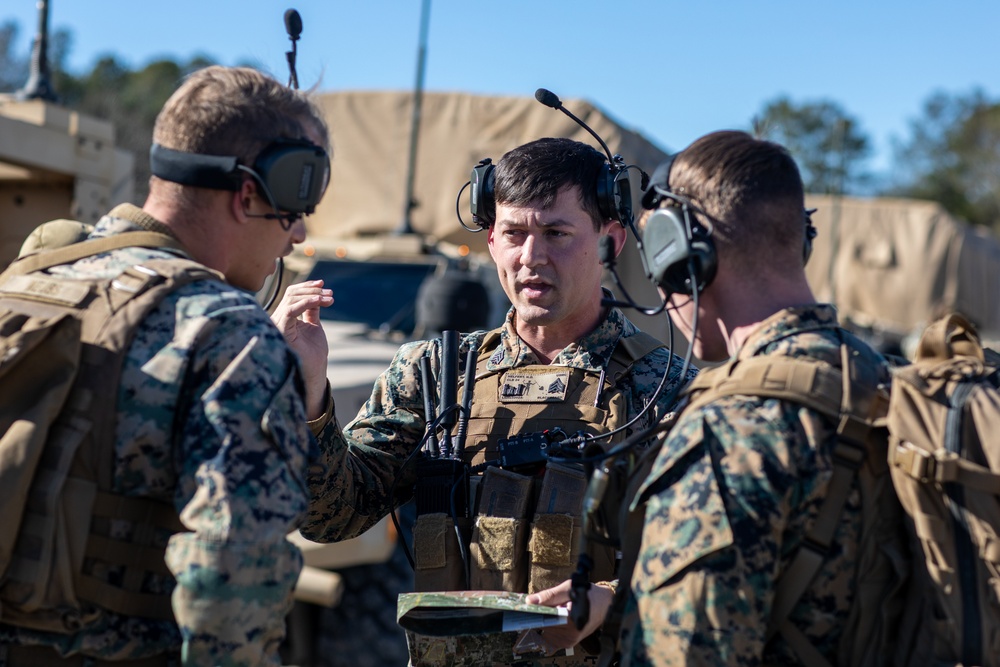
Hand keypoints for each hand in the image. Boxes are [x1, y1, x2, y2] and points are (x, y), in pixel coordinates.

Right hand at [270, 280, 332, 418]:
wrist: (314, 372)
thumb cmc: (313, 353)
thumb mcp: (314, 326)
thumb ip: (311, 310)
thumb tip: (316, 294)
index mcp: (285, 318)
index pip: (291, 295)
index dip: (307, 287)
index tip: (324, 284)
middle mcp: (278, 319)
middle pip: (291, 294)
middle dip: (312, 290)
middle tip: (330, 293)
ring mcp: (277, 325)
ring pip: (291, 299)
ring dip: (313, 296)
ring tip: (330, 298)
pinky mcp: (280, 331)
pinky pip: (290, 310)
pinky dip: (307, 302)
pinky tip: (321, 302)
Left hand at [526, 579, 613, 650]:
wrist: (605, 603)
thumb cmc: (588, 593)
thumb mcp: (569, 588)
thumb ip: (549, 595)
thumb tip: (530, 601)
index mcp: (571, 621)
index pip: (543, 619)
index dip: (533, 613)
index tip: (524, 607)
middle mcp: (570, 635)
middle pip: (543, 626)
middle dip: (540, 615)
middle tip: (540, 604)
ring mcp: (569, 641)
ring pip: (545, 631)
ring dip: (546, 621)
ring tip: (554, 610)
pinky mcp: (568, 643)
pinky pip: (551, 636)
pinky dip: (550, 627)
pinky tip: (556, 617)